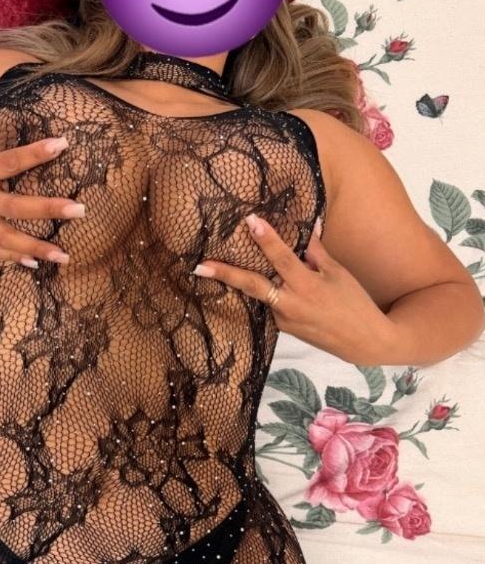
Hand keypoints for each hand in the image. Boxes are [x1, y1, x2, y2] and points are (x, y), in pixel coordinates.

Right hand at [0, 120, 83, 266]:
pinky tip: (33, 264)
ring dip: (37, 248)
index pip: (11, 161)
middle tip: (80, 210)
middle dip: (51, 209)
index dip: (37, 153)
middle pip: (19, 206)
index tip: (62, 144)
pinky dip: (13, 258)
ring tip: (63, 256)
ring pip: (9, 239)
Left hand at [193, 212, 395, 365]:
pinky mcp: (282, 328)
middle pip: (253, 285)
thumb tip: (307, 224)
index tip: (250, 221)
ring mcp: (284, 319)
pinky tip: (257, 281)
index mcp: (309, 286)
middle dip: (225, 274)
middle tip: (199, 265)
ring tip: (216, 264)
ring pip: (260, 293)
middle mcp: (291, 304)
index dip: (266, 239)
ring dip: (244, 279)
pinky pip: (268, 304)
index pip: (282, 259)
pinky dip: (265, 291)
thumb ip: (317, 250)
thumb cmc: (355, 303)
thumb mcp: (338, 273)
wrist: (363, 342)